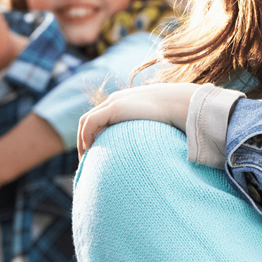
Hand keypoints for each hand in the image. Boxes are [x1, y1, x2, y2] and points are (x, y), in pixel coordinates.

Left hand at [77, 83, 198, 157]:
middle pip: (88, 120)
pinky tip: (91, 149)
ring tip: (86, 159)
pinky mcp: (115, 107)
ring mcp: (114, 102)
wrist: (180, 104)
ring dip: (82, 141)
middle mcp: (115, 101)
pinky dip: (86, 136)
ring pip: (86, 121)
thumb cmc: (174, 117)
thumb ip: (148, 133)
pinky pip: (91, 122)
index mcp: (123, 104)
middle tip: (86, 161)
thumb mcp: (157, 125)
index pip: (99, 119)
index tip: (95, 155)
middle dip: (83, 140)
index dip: (93, 137)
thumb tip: (153, 154)